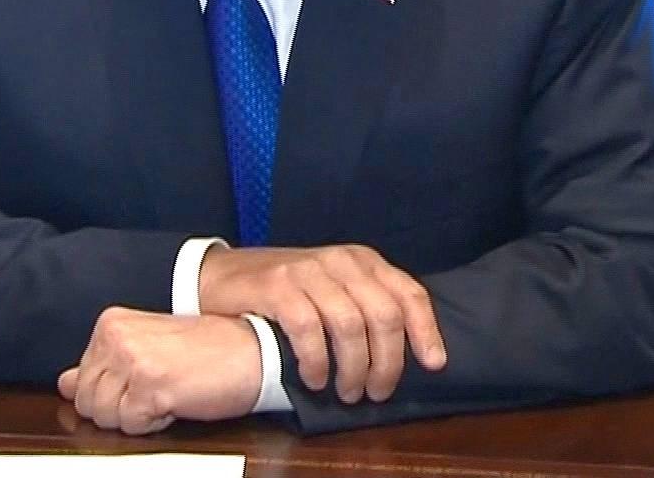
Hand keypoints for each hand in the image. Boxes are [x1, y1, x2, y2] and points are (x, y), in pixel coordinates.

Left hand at [56, 308, 260, 433]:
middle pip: (87, 402)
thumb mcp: (148, 348)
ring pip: (105, 417)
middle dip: (120, 408)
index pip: (79, 380)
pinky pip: (132, 427)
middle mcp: (116, 337)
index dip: (113, 392)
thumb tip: (64, 382)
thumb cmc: (208, 350)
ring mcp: (132, 360)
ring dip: (136, 416)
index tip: (144, 378)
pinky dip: (155, 423)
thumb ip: (103, 365)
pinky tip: (176, 400)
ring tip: (166, 391)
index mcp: (111, 323)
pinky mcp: (150, 386)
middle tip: (157, 388)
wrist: (253, 349)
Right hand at [197, 244, 446, 403]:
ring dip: (353, 369)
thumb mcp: (334, 287)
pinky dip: (317, 361)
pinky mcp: (277, 285)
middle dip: (387, 362)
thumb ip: (366, 306)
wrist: (220, 275)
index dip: (426, 331)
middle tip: (375, 392)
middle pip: (383, 315)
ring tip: (346, 393)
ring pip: (349, 325)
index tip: (433, 365)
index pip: (408, 293)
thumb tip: (407, 352)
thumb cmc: (286, 290)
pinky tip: (315, 379)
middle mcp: (340, 260)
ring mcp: (308, 270)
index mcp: (362, 260)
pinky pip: (309, 329)